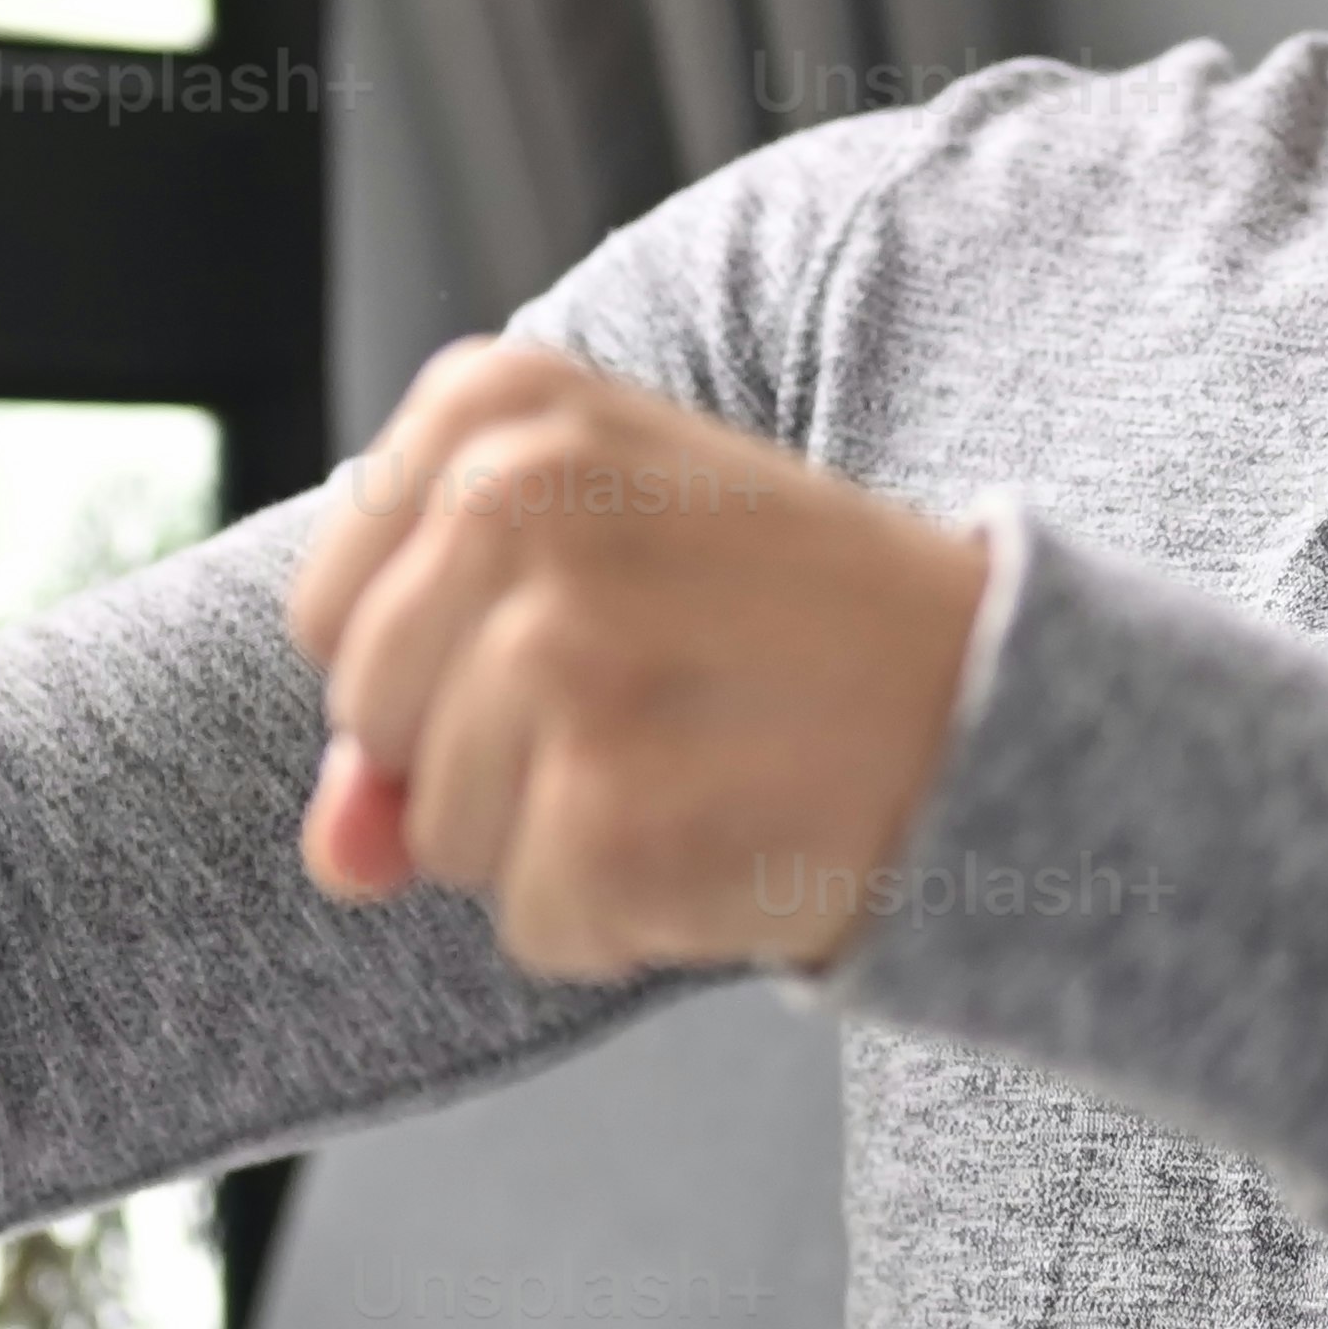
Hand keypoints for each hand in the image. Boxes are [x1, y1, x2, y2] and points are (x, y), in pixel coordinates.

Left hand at [281, 341, 988, 982]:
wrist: (998, 690)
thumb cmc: (785, 626)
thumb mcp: (594, 584)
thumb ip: (422, 693)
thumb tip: (341, 848)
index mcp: (498, 407)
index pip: (329, 614)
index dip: (436, 669)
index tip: (587, 628)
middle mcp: (512, 501)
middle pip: (371, 723)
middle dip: (482, 760)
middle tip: (659, 701)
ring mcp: (558, 653)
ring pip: (441, 834)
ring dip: (560, 841)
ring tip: (702, 758)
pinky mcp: (609, 801)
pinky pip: (537, 922)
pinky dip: (626, 918)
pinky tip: (729, 831)